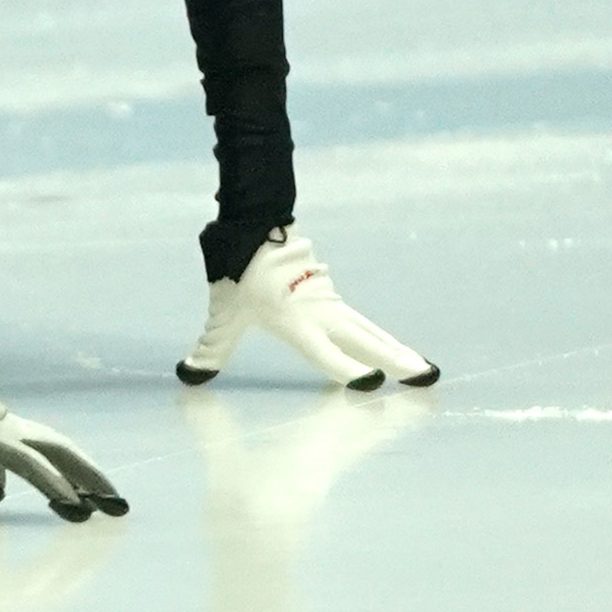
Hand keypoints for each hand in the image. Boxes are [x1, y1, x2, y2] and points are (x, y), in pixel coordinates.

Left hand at [178, 225, 436, 390]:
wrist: (253, 229)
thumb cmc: (237, 278)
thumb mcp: (223, 318)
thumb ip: (212, 350)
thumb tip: (187, 374)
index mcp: (295, 323)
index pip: (326, 354)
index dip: (347, 369)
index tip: (372, 382)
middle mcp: (319, 315)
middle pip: (363, 341)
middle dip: (393, 360)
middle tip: (424, 377)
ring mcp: (330, 303)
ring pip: (368, 330)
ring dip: (395, 349)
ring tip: (421, 368)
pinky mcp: (331, 296)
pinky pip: (359, 322)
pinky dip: (381, 338)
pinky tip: (393, 349)